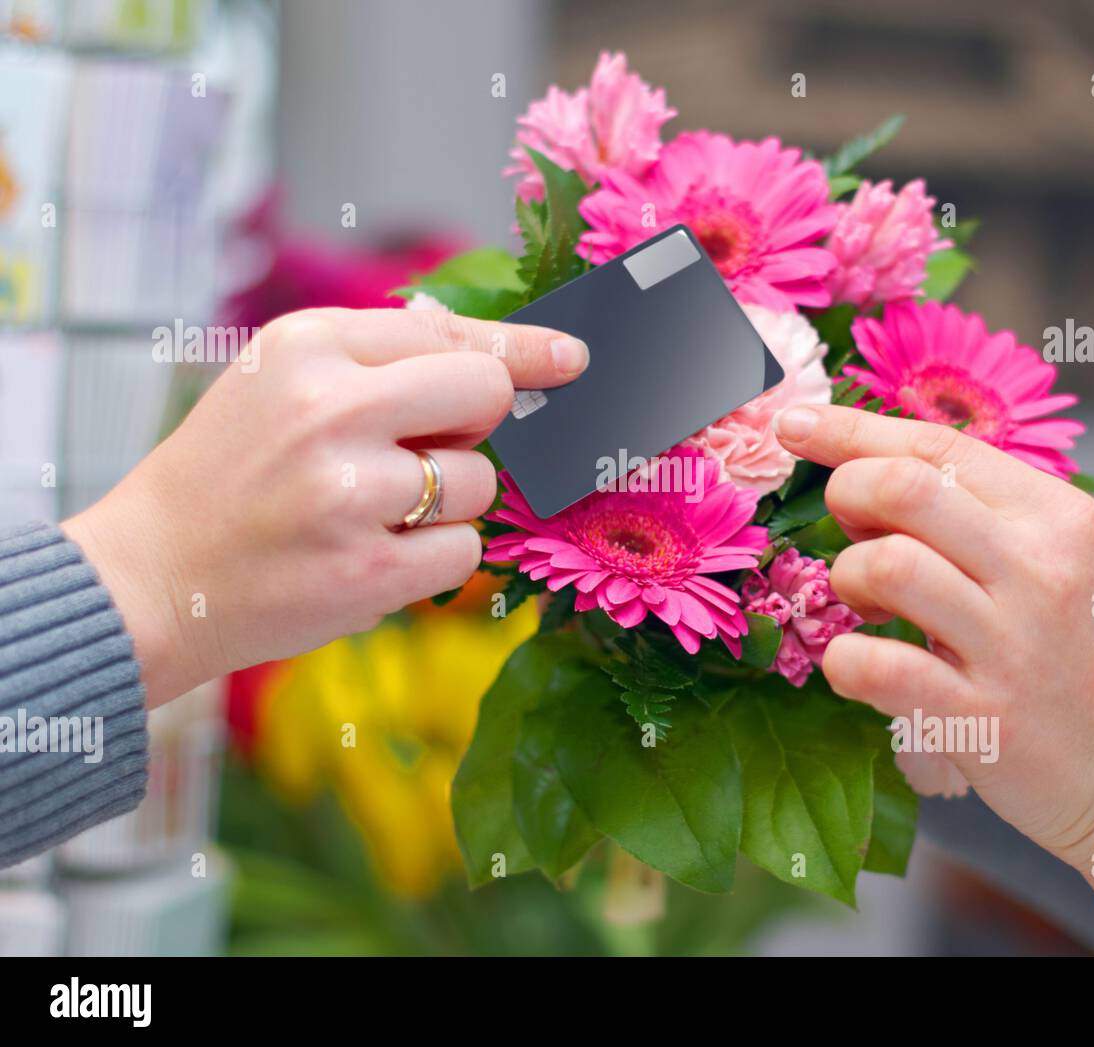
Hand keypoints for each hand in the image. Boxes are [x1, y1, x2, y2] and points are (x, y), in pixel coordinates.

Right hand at [64, 307, 587, 707]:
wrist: (150, 575)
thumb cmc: (229, 471)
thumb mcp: (278, 378)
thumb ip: (380, 354)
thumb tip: (497, 348)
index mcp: (305, 346)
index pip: (452, 335)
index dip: (516, 352)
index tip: (570, 358)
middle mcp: (328, 409)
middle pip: (487, 395)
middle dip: (475, 425)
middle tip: (422, 448)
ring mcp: (348, 495)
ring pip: (481, 481)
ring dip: (447, 501)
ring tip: (369, 512)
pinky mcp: (366, 573)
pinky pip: (465, 551)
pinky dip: (436, 557)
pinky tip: (375, 555)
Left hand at [773, 403, 1093, 921]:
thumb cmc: (1093, 667)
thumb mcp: (1070, 567)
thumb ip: (989, 519)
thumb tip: (878, 478)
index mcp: (1061, 518)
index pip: (939, 447)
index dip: (853, 429)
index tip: (796, 422)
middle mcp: (1041, 569)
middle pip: (904, 487)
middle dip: (846, 494)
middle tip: (848, 531)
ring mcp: (1014, 645)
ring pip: (886, 566)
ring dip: (847, 579)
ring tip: (869, 607)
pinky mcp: (984, 720)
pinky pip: (877, 666)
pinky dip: (845, 660)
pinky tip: (858, 666)